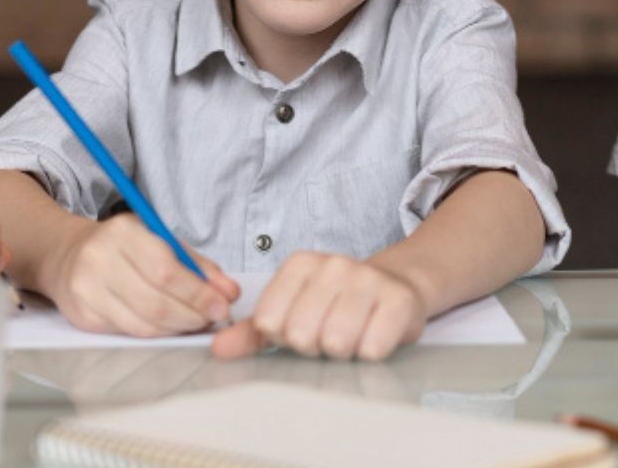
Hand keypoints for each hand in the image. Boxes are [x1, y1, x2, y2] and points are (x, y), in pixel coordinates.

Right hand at [46, 213, 237, 336]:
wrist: (68, 255)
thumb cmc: (123, 246)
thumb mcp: (160, 240)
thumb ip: (197, 265)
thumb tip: (229, 292)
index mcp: (123, 232)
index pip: (166, 271)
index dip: (198, 293)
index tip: (222, 305)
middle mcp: (99, 260)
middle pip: (156, 302)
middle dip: (192, 315)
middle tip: (212, 318)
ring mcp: (87, 291)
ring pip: (144, 324)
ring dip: (177, 328)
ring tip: (194, 322)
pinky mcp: (83, 317)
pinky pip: (130, 332)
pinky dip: (157, 333)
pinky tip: (169, 326)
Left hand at [210, 251, 427, 361]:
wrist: (396, 287)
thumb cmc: (336, 305)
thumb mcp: (292, 312)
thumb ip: (252, 332)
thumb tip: (218, 349)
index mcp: (299, 264)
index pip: (269, 321)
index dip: (284, 337)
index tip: (301, 327)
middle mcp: (332, 265)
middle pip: (302, 334)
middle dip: (315, 347)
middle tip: (329, 334)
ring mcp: (367, 279)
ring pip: (336, 342)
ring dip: (343, 352)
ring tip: (352, 336)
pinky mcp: (399, 300)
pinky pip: (372, 348)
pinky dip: (370, 353)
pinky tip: (374, 336)